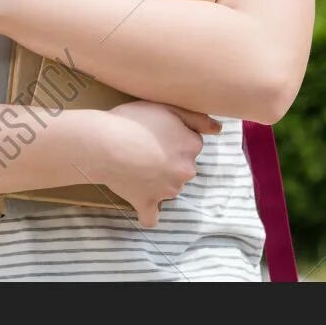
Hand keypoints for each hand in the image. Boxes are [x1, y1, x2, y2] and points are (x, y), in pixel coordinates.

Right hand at [102, 101, 221, 226]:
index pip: (191, 144)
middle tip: (146, 149)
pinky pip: (152, 217)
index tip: (158, 133)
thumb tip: (218, 129)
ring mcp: (167, 190)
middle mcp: (185, 171)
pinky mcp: (147, 203)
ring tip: (135, 166)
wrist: (106, 144)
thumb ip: (197, 119)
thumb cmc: (135, 121)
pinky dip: (148, 212)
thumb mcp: (169, 108)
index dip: (174, 137)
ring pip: (169, 187)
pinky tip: (143, 203)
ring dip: (158, 181)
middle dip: (169, 161)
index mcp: (192, 147)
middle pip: (182, 166)